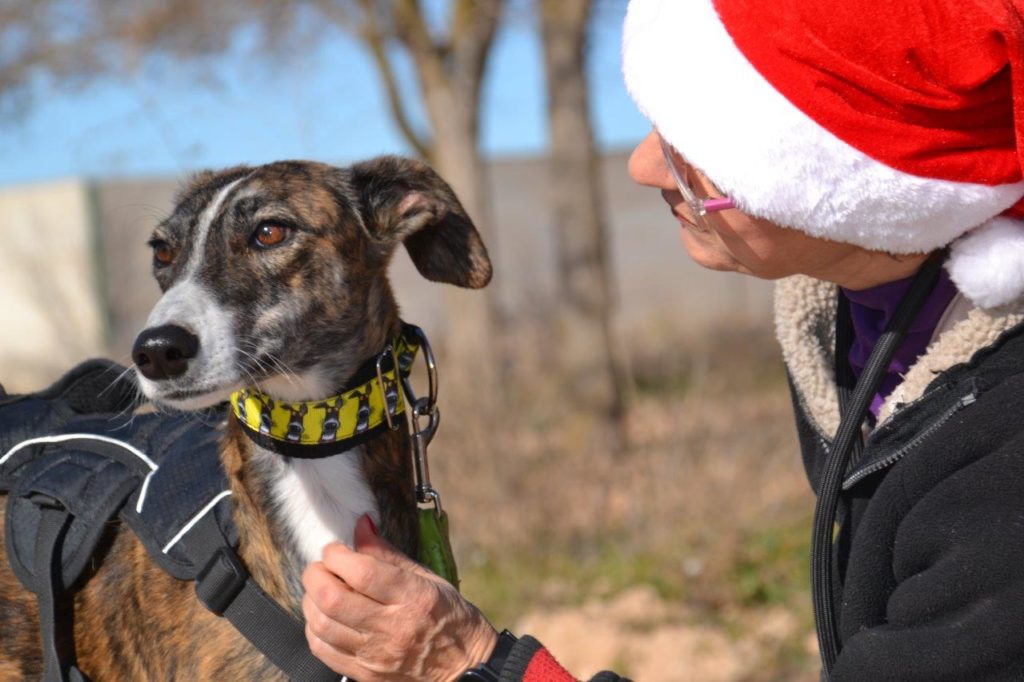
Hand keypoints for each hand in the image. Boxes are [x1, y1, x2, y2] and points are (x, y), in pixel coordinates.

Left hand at [303, 515, 497, 680]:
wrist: (465, 670)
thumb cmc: (451, 619)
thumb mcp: (428, 578)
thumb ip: (389, 554)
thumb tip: (362, 526)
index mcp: (413, 597)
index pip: (361, 572)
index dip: (338, 555)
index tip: (335, 548)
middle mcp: (392, 627)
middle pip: (332, 598)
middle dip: (316, 575)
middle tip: (322, 567)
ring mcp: (376, 655)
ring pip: (322, 625)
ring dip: (312, 600)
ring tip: (321, 589)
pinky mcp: (365, 674)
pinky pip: (323, 651)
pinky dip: (315, 629)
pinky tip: (325, 617)